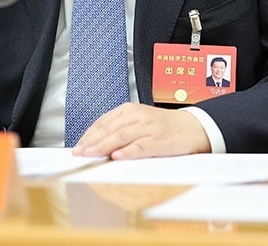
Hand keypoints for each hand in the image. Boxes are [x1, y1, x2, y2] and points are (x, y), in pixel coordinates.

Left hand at [71, 103, 210, 159]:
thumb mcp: (138, 121)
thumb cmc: (161, 127)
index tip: (77, 147)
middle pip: (109, 129)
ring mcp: (148, 127)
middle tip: (79, 153)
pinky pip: (140, 146)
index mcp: (129, 110)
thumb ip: (119, 130)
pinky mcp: (159, 140)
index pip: (103, 122)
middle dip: (92, 142)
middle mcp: (137, 116)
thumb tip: (94, 145)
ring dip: (104, 146)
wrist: (191, 127)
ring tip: (91, 154)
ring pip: (121, 136)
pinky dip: (127, 151)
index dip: (88, 135)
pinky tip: (117, 156)